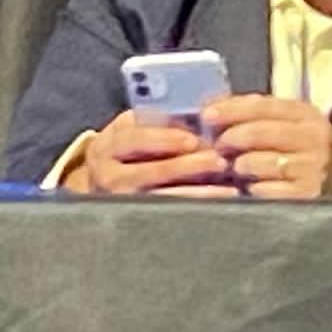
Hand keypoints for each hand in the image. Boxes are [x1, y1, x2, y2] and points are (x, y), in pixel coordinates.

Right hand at [62, 109, 238, 198]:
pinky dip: (195, 207)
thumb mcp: (137, 126)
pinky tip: (218, 202)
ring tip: (226, 188)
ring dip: (195, 192)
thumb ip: (163, 119)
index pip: (133, 140)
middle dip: (186, 167)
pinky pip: (168, 215)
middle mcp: (108, 174)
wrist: (106, 178)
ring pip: (160, 198)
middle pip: (148, 172)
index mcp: (109, 144)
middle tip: (219, 162)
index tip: (193, 140)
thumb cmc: (133, 145)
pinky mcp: (135, 218)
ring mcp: (120, 200)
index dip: (164, 139)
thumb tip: (203, 114)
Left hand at [196, 90, 331, 201]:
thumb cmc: (293, 149)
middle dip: (230, 138)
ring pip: (257, 162)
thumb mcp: (282, 123)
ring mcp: (312, 167)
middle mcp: (314, 138)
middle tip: (218, 146)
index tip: (207, 116)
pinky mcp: (306, 195)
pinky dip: (251, 188)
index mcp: (306, 115)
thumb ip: (249, 112)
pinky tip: (251, 187)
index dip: (231, 109)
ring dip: (239, 165)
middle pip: (259, 132)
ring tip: (237, 167)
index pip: (263, 106)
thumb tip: (209, 107)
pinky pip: (263, 190)